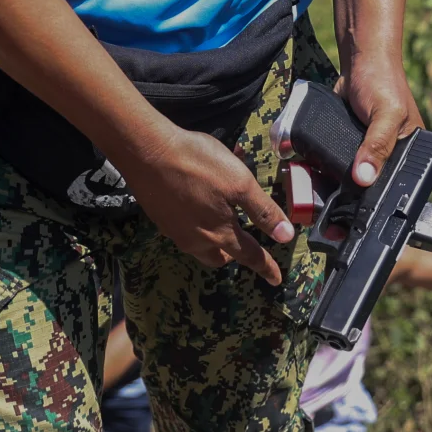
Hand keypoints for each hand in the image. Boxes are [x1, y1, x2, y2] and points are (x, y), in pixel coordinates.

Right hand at [115, 120, 294, 285]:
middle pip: (219, 256)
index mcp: (220, 233)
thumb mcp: (241, 183)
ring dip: (214, 242)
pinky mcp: (159, 217)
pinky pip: (184, 231)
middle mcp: (196, 239)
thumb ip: (263, 211)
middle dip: (234, 254)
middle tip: (243, 243)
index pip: (250, 255)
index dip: (266, 267)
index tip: (276, 280)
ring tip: (220, 224)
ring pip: (199, 247)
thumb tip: (286, 237)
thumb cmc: (198, 163)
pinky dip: (197, 225)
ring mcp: (174, 231)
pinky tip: (197, 206)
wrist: (146, 151)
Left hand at [335, 55, 422, 186]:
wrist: (359, 61)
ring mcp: (372, 148)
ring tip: (332, 175)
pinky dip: (333, 161)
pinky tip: (326, 162)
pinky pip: (343, 160)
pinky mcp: (353, 143)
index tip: (362, 198)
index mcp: (413, 148)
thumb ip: (377, 145)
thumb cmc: (382, 80)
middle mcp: (394, 151)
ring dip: (344, 174)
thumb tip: (364, 178)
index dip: (382, 190)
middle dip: (360, 184)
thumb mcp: (385, 114)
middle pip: (376, 180)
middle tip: (345, 184)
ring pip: (357, 173)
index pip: (400, 180)